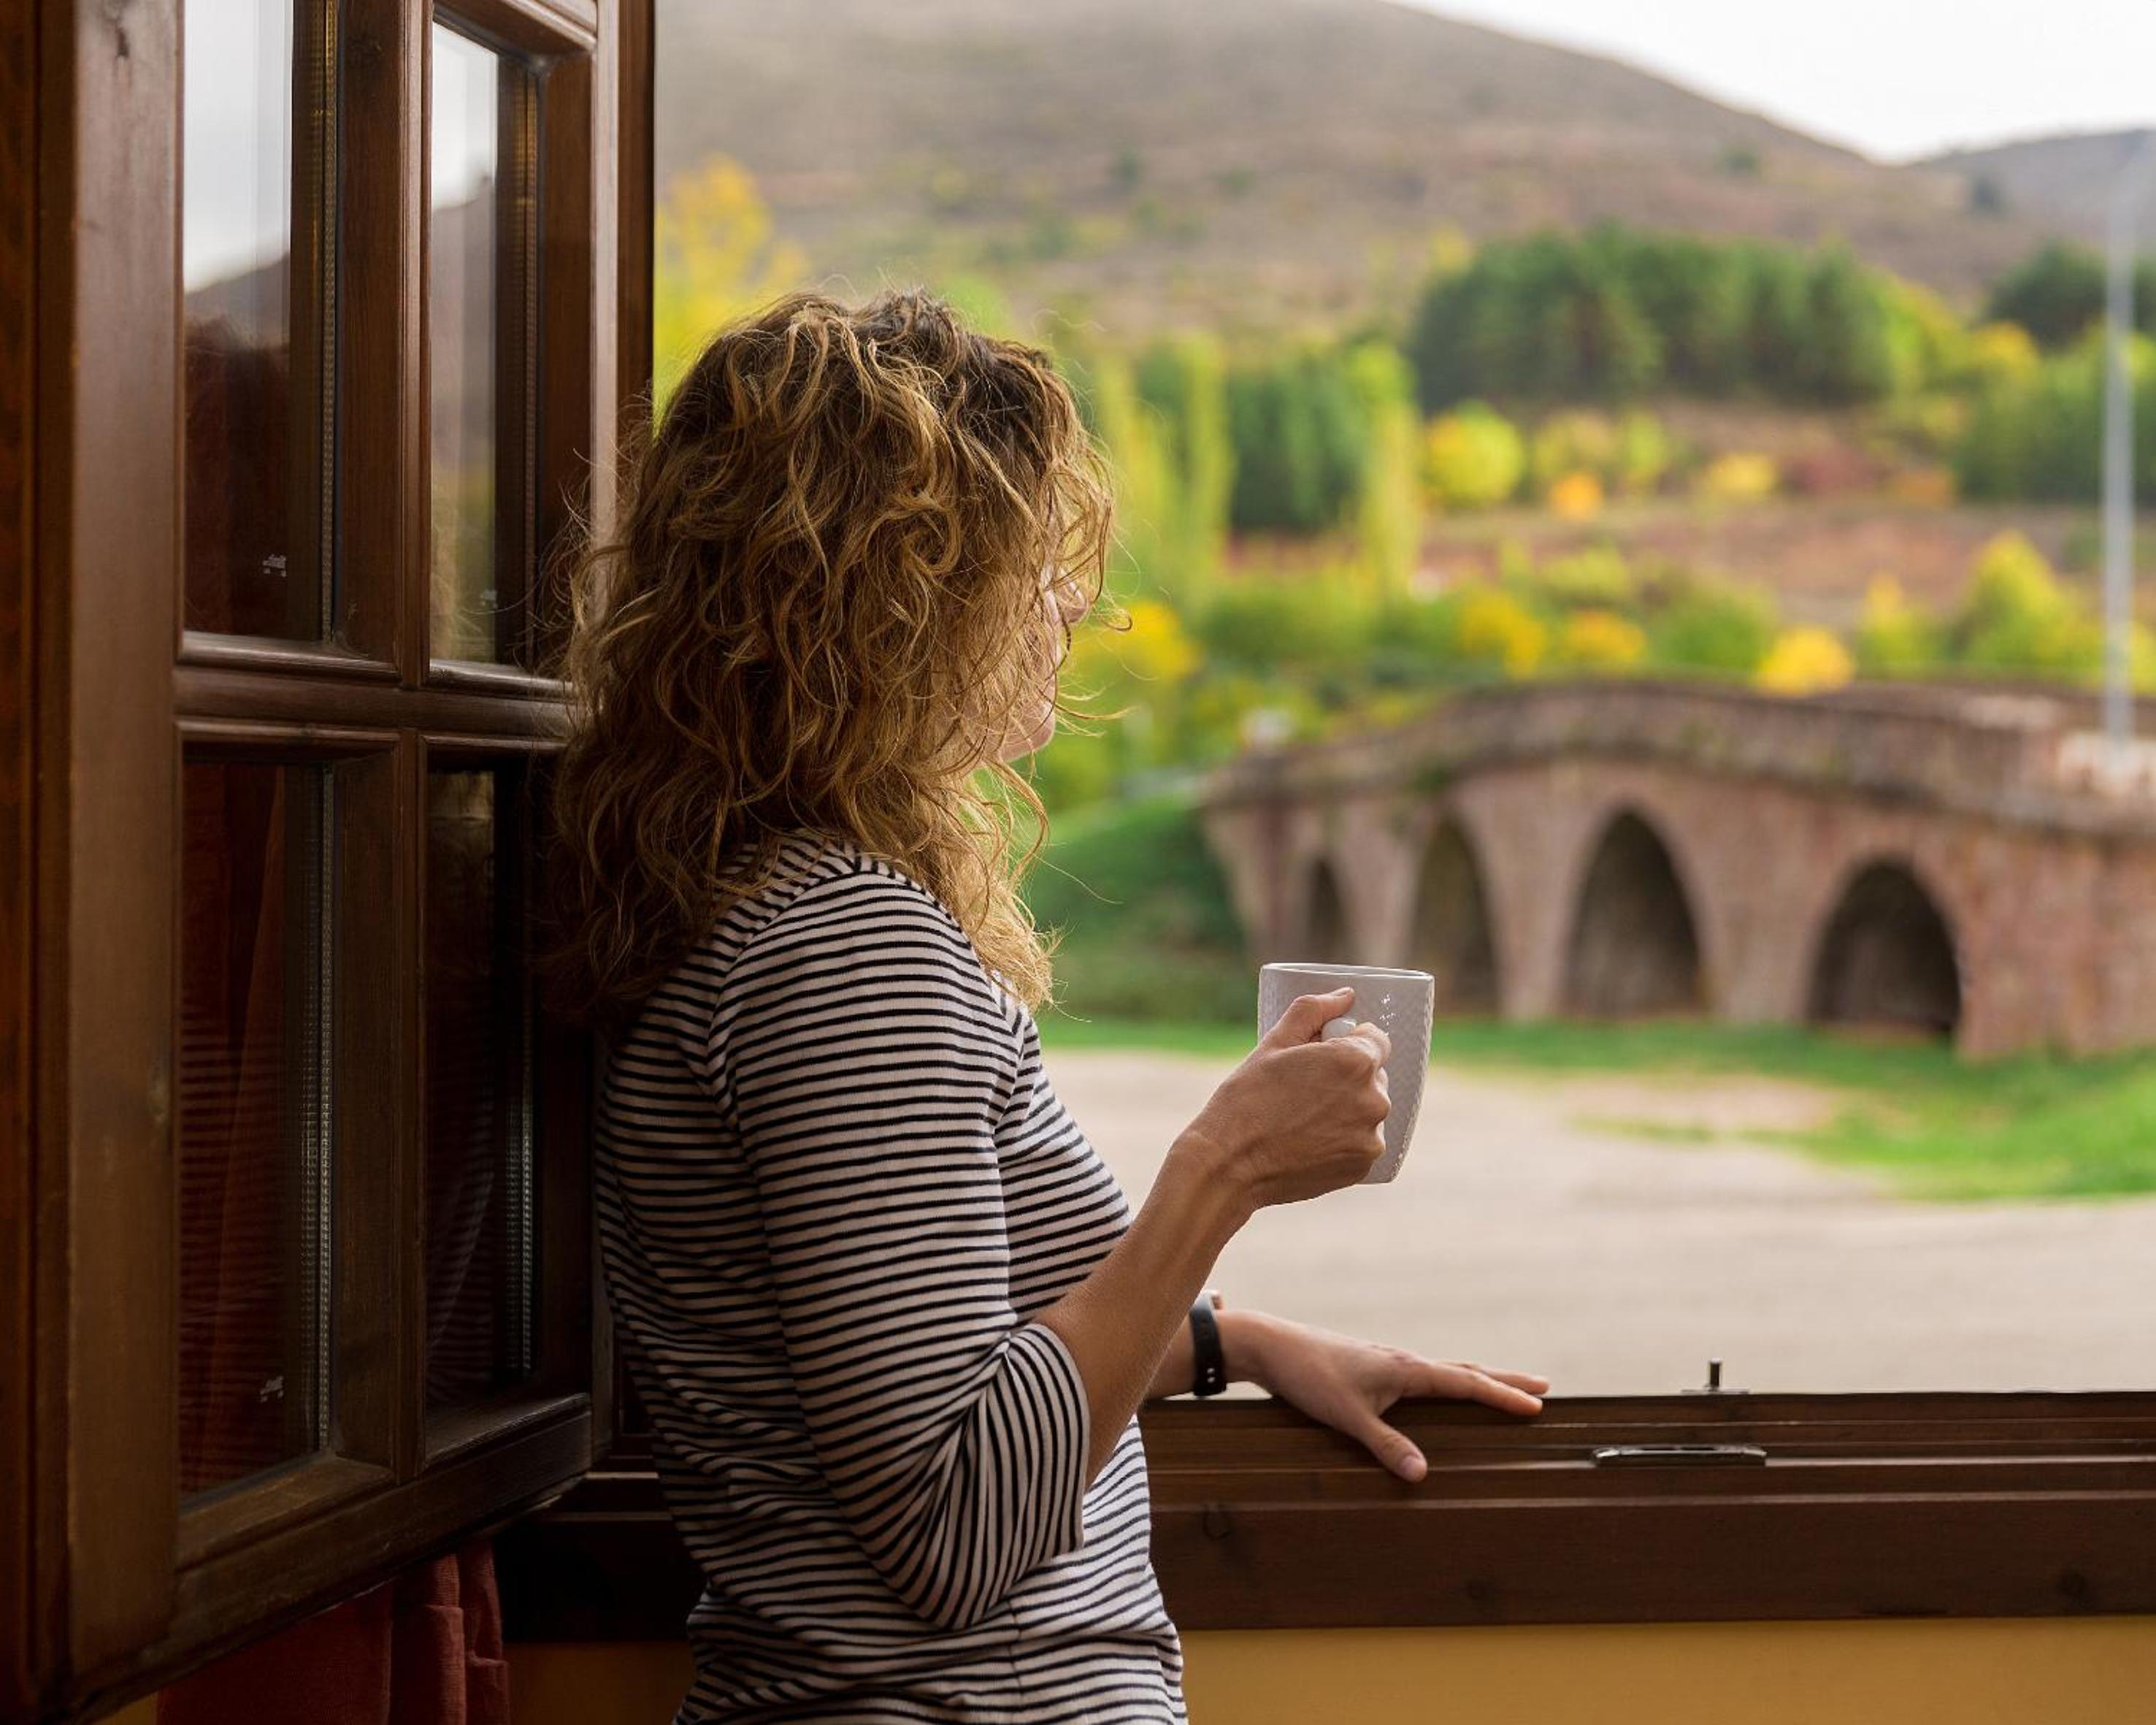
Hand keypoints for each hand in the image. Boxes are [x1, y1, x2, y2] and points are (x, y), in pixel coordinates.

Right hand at [1172, 988, 1392, 1213]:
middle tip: (1305, 1090)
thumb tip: (1345, 996)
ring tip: (1304, 1119)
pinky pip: (1362, 1142)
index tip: (1321, 1057)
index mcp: (1355, 1061)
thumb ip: (1313, 1011)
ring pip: (1368, 1111)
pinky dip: (1343, 1140)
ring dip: (1347, 1110)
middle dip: (1347, 1078)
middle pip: (1374, 1076)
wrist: (1229, 1165)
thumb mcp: (1274, 1043)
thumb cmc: (1246, 1099)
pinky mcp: (1364, 1166)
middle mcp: (1373, 1099)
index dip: (1348, 1043)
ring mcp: (1371, 1137)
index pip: (1377, 1039)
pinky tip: (1309, 1141)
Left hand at [1233, 1312, 1547, 1482]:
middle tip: (1541, 1387)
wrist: (1271, 1347)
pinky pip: (1423, 1375)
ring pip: (1444, 1370)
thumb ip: (1386, 1446)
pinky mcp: (1371, 1366)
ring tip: (1501, 1387)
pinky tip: (1439, 1391)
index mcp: (1406, 1369)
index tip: (1538, 1405)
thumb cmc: (1309, 1378)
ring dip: (1476, 1378)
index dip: (1502, 1396)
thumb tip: (1423, 1475)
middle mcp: (1403, 1360)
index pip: (1466, 1383)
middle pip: (1464, 1370)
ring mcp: (1387, 1361)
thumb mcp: (1348, 1417)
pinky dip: (1446, 1382)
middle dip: (1503, 1380)